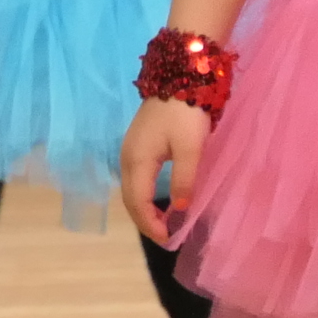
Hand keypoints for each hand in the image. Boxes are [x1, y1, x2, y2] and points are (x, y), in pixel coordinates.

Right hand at [119, 97, 207, 246]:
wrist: (178, 77)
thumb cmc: (185, 113)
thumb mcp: (190, 148)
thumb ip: (185, 179)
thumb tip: (181, 209)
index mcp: (137, 161)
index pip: (138, 202)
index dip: (151, 224)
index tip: (168, 240)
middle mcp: (127, 159)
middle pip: (130, 199)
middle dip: (145, 221)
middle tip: (167, 238)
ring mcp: (130, 151)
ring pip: (131, 191)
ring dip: (144, 210)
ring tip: (164, 225)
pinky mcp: (137, 146)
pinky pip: (135, 180)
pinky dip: (145, 197)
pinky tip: (160, 202)